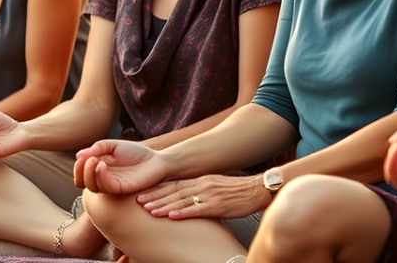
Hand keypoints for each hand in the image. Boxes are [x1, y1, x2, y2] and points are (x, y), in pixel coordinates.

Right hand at [74, 140, 167, 194]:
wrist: (156, 160)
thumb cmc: (136, 153)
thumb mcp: (113, 145)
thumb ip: (97, 148)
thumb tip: (79, 156)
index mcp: (99, 169)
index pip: (81, 175)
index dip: (77, 168)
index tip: (81, 157)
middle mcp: (103, 179)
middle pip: (82, 183)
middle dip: (80, 171)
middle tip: (89, 159)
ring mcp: (112, 185)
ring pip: (92, 187)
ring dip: (89, 173)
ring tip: (96, 160)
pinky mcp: (121, 189)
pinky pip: (106, 187)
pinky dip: (100, 176)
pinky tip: (103, 164)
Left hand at [136, 174, 270, 219]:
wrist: (256, 190)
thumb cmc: (237, 191)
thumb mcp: (215, 186)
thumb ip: (200, 190)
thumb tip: (185, 197)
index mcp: (201, 180)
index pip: (174, 184)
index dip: (157, 189)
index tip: (144, 194)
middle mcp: (202, 185)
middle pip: (174, 192)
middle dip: (155, 197)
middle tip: (139, 202)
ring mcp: (209, 195)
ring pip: (181, 201)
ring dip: (164, 206)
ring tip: (150, 211)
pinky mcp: (217, 206)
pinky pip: (197, 210)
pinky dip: (183, 213)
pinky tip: (172, 216)